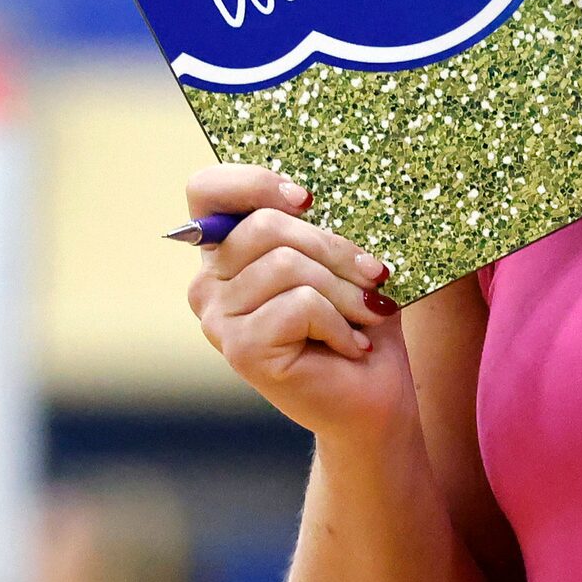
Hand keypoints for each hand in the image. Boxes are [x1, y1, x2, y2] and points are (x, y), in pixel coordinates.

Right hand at [183, 165, 409, 441]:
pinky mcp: (242, 349)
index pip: (207, 190)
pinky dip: (341, 323)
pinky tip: (351, 346)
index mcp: (227, 253)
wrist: (374, 399)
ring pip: (285, 265)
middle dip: (334, 248)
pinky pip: (299, 304)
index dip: (253, 181)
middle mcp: (209, 284)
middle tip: (375, 275)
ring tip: (367, 316)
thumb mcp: (342, 259)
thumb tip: (314, 189)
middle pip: (263, 225)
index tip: (308, 199)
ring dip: (345, 291)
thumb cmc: (360, 322)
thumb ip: (317, 222)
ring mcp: (219, 319)